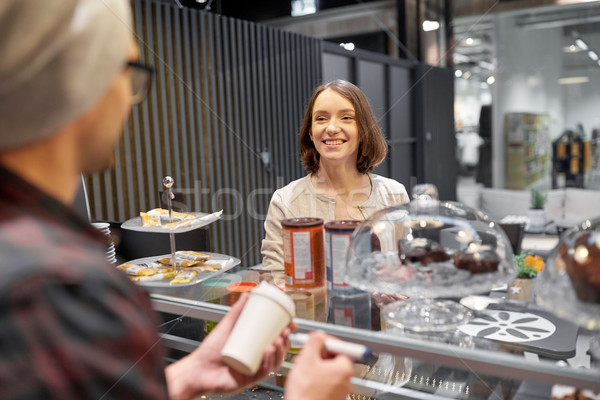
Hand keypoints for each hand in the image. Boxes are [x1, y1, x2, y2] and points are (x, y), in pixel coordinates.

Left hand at [165, 293, 294, 399]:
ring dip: (280, 351)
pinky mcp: (250, 378)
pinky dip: (269, 362)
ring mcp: (254, 369)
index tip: (291, 322)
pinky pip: (264, 371)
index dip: (286, 331)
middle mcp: (256, 358)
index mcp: (254, 347)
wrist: (198, 370)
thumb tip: (246, 294)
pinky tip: (268, 352)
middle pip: (278, 350)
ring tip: (276, 341)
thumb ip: (236, 311)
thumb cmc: (209, 351)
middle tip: (285, 331)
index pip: (275, 338)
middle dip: (286, 340)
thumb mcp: (226, 327)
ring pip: (274, 361)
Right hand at [284, 331, 353, 399]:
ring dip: (316, 365)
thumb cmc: (305, 393)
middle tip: (308, 354)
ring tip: (303, 366)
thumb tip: (320, 335)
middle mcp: (346, 380)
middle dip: (319, 354)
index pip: (341, 346)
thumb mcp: (306, 359)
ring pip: (329, 370)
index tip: (318, 340)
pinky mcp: (334, 397)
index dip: (326, 341)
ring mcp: (341, 390)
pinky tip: (306, 378)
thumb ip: (315, 341)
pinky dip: (318, 376)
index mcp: (344, 369)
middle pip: (335, 358)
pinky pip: (328, 381)